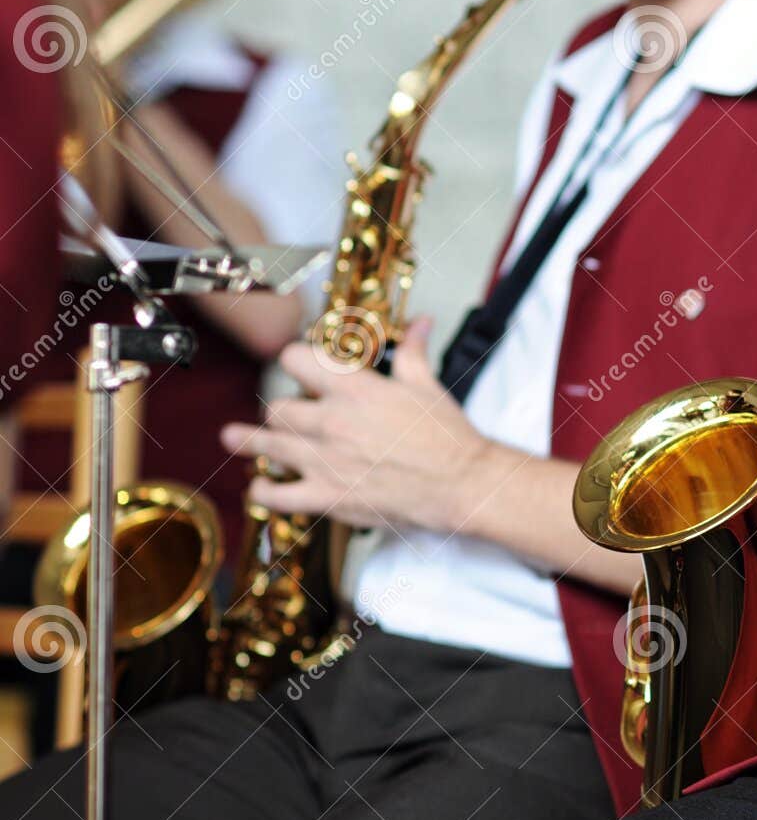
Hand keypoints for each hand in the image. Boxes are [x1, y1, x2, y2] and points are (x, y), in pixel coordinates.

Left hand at [220, 319, 488, 532]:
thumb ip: (413, 352)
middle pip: (277, 408)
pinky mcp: (328, 496)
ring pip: (266, 446)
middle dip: (277, 410)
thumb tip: (420, 323)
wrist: (462, 484)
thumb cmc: (449, 438)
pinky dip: (265, 491)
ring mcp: (326, 461)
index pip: (296, 359)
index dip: (293, 359)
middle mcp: (332, 422)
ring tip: (232, 438)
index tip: (296, 365)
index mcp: (354, 390)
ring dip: (247, 442)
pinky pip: (278, 495)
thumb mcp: (429, 387)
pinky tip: (261, 486)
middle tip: (279, 415)